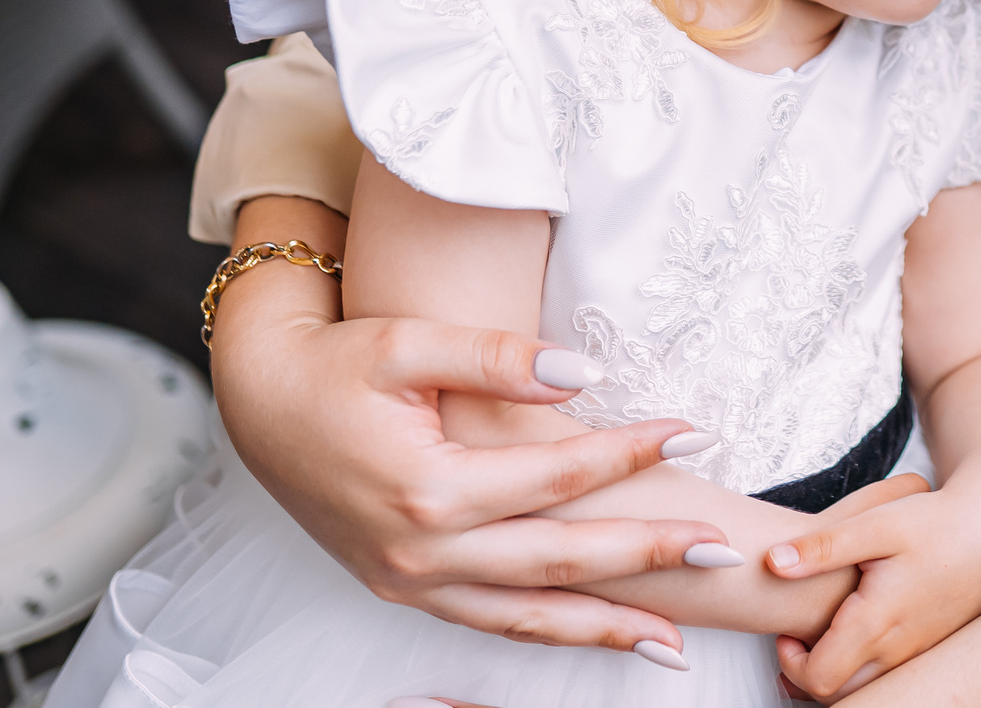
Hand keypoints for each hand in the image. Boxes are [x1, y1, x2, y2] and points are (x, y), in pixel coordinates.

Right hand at [211, 201, 727, 654]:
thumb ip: (497, 356)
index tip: (693, 431)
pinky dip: (554, 634)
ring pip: (528, 615)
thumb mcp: (408, 341)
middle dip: (646, 556)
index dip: (630, 452)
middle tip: (719, 546)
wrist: (260, 401)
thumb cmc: (337, 363)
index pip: (556, 474)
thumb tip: (586, 373)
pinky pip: (493, 624)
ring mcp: (412, 581)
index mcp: (427, 487)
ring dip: (609, 626)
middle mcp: (421, 551)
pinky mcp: (406, 590)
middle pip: (558, 559)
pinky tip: (608, 636)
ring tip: (680, 639)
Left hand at [764, 476, 980, 698]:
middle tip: (796, 639)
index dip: (791, 663)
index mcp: (877, 622)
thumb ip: (822, 547)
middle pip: (838, 695)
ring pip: (863, 688)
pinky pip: (885, 673)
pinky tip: (856, 628)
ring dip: (834, 671)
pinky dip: (860, 664)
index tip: (786, 633)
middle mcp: (896, 648)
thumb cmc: (938, 524)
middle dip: (806, 675)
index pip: (820, 678)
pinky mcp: (925, 645)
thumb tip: (773, 562)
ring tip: (822, 634)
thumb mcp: (876, 524)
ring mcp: (914, 651)